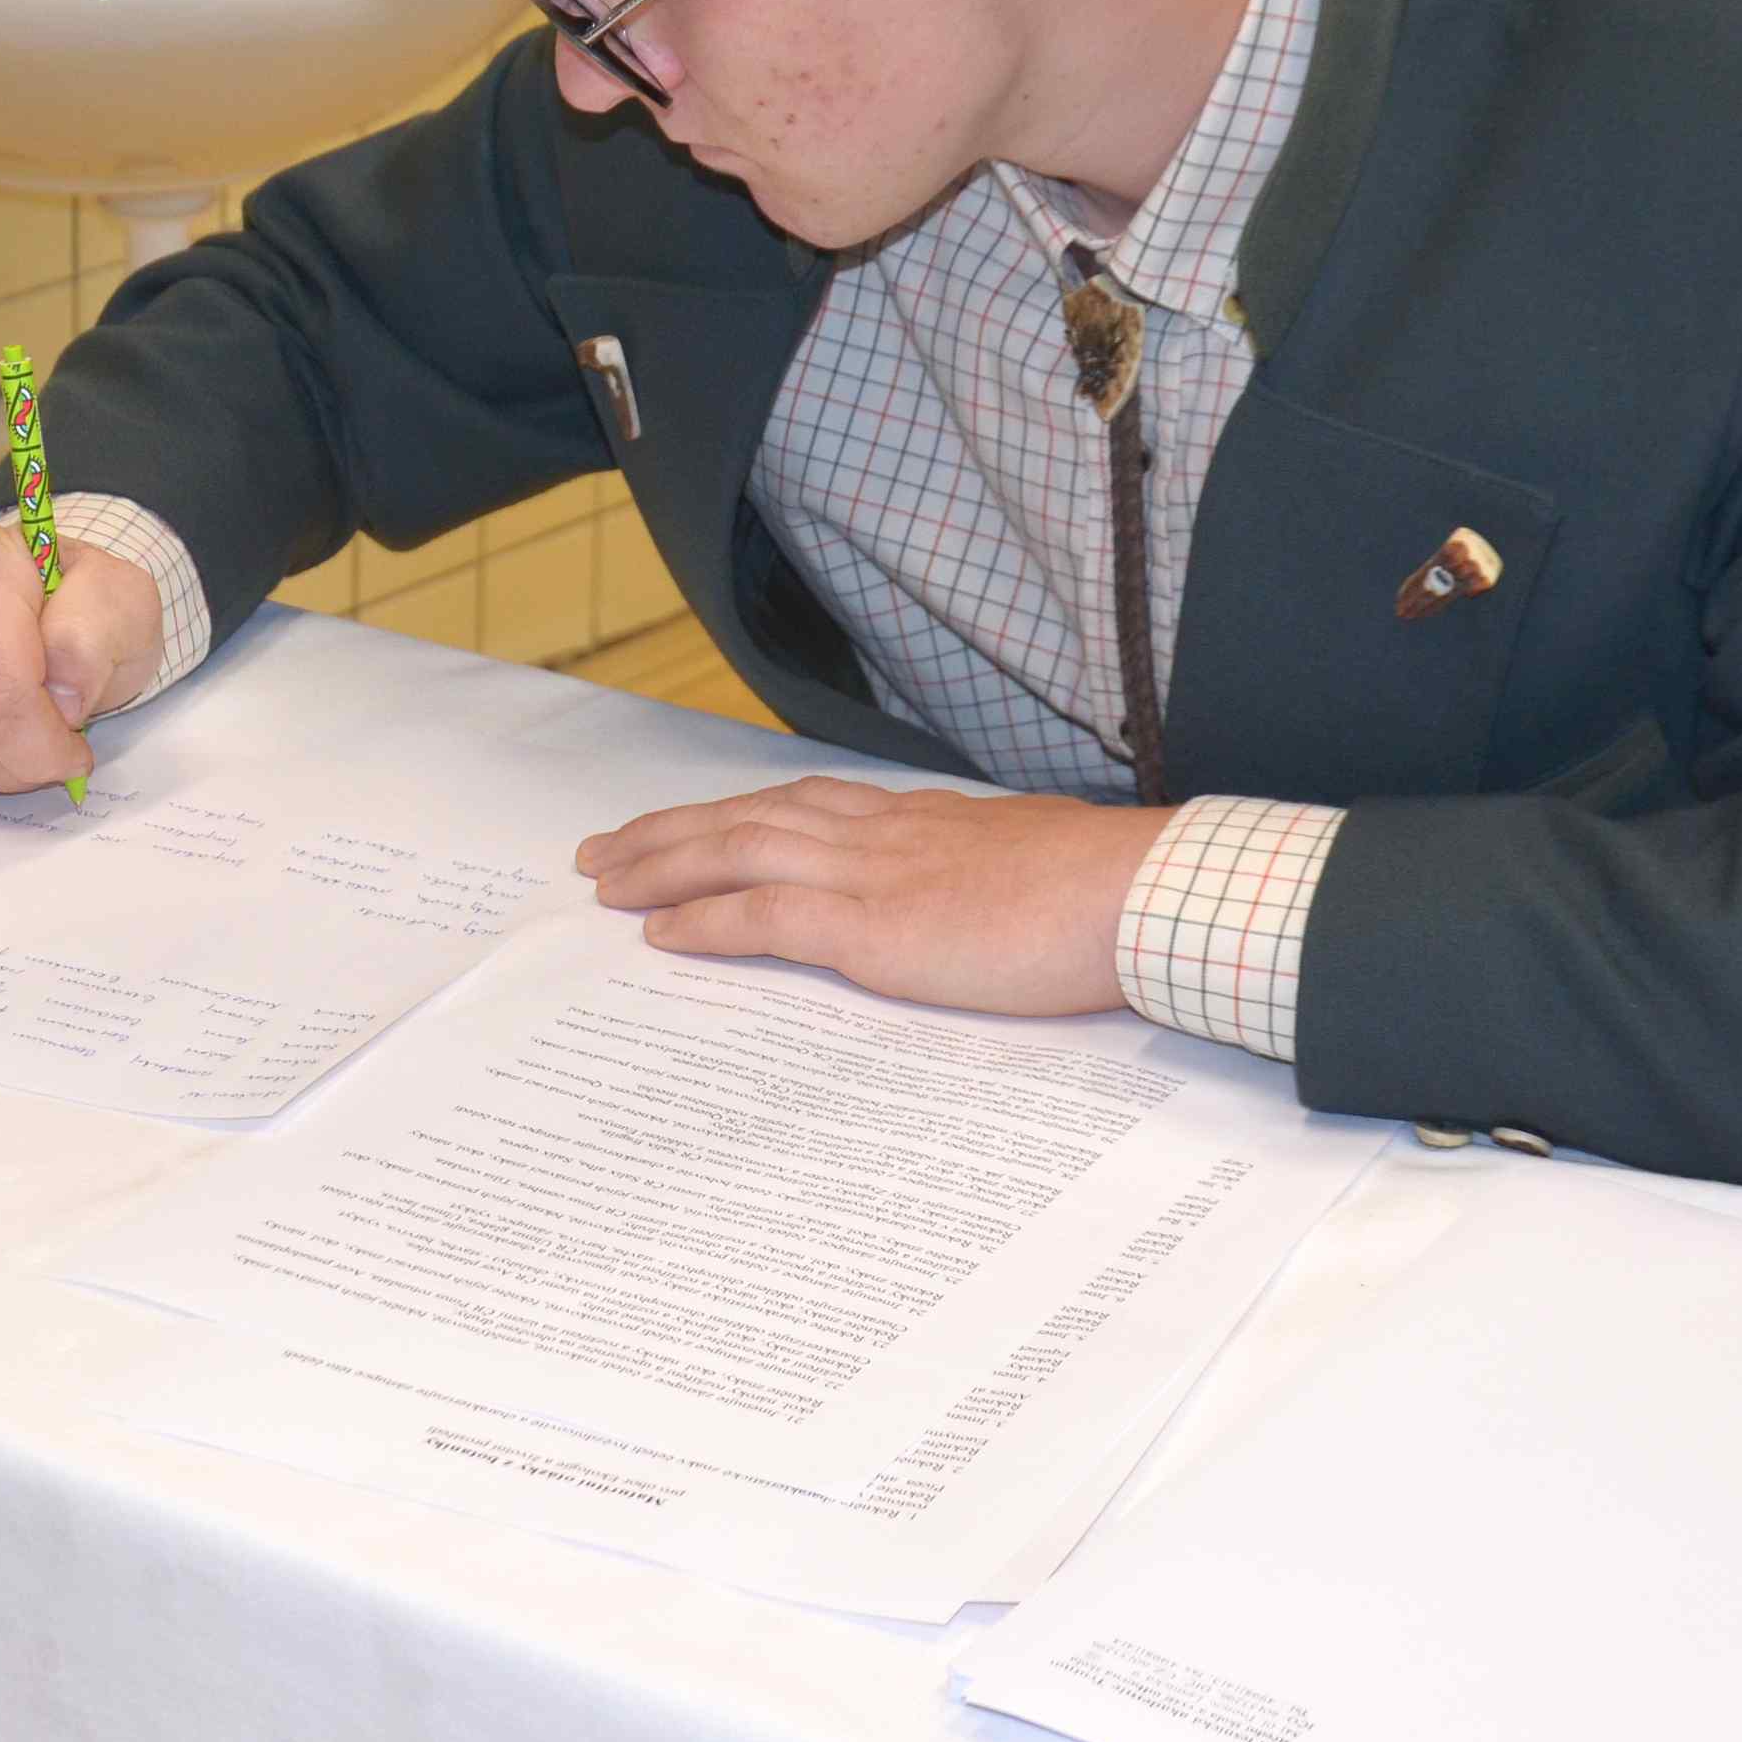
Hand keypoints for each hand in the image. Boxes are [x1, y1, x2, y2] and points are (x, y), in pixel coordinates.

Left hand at [571, 779, 1173, 1016]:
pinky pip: (764, 918)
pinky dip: (704, 922)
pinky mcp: (872, 930)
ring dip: (663, 866)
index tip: (688, 823)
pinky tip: (660, 934)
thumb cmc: (1104, 890)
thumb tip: (990, 892)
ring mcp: (872, 876)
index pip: (802, 806)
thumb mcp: (1035, 863)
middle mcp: (880, 834)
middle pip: (749, 817)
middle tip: (607, 848)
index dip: (736, 813)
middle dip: (671, 832)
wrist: (1134, 892)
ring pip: (737, 853)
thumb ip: (991, 874)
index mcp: (920, 821)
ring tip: (607, 882)